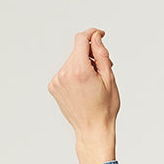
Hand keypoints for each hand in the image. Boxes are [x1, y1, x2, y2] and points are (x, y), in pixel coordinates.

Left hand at [47, 28, 119, 146]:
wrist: (92, 130)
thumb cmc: (104, 108)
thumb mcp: (109, 79)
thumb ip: (101, 54)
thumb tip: (95, 37)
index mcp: (79, 70)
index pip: (81, 39)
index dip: (92, 34)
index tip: (100, 35)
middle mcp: (64, 73)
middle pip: (77, 52)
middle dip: (90, 55)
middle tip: (103, 69)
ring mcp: (57, 81)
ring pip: (71, 62)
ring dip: (82, 65)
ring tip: (93, 82)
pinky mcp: (53, 87)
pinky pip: (65, 72)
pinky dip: (74, 74)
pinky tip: (83, 88)